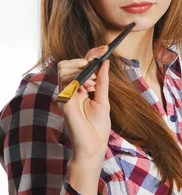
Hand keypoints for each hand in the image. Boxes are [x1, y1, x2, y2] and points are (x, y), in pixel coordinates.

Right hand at [57, 45, 110, 162]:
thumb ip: (101, 81)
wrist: (94, 146)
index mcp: (77, 89)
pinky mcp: (63, 102)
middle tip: (96, 66)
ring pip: (63, 68)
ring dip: (81, 69)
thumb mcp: (103, 99)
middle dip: (84, 59)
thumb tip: (104, 62)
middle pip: (67, 63)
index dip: (91, 54)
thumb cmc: (97, 127)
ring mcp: (64, 96)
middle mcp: (68, 91)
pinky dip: (78, 79)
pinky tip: (88, 88)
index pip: (79, 66)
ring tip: (93, 83)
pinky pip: (65, 82)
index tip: (105, 48)